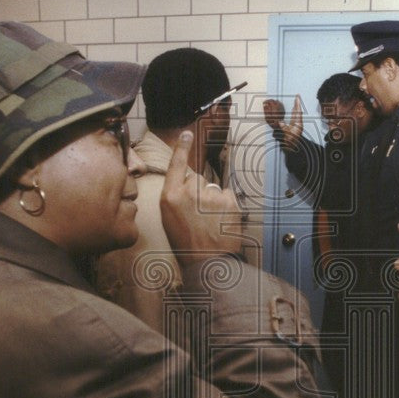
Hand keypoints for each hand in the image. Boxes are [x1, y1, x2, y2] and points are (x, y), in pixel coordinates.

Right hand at [161, 132, 244, 265]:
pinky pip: (227, 195)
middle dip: (199, 192)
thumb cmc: (186, 244)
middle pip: (197, 179)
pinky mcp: (229, 201)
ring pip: (213, 188)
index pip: (176, 164)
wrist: (208, 264)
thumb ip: (176, 197)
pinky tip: (221, 220)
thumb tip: (188, 182)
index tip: (187, 134)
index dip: (182, 148)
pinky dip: (227, 206)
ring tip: (210, 222)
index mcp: (169, 197)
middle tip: (198, 215)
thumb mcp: (169, 219)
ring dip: (213, 201)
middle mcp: (189, 192)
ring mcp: (210, 196)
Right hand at [263, 96, 303, 149]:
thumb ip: (284, 128)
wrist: (293, 150)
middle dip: (297, 104)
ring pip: (297, 114)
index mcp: (297, 124)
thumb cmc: (290, 142)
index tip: (297, 97)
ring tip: (296, 102)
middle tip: (297, 97)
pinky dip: (294, 113)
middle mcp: (298, 124)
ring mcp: (297, 125)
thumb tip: (280, 121)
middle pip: (298, 112)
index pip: (298, 112)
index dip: (297, 104)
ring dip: (296, 108)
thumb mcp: (287, 135)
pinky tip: (293, 111)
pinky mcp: (295, 127)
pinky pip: (295, 118)